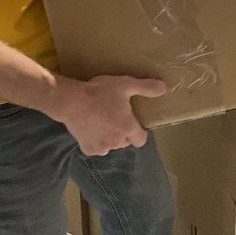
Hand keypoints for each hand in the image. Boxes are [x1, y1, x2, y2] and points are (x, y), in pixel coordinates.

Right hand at [50, 74, 166, 155]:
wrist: (72, 102)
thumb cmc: (100, 92)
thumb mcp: (125, 84)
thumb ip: (146, 87)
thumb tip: (164, 88)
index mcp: (128, 128)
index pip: (141, 140)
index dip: (138, 132)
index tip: (132, 121)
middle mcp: (117, 142)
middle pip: (125, 142)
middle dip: (123, 132)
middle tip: (113, 116)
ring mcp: (102, 147)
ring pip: (111, 145)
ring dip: (109, 137)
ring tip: (100, 121)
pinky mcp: (88, 149)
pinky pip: (96, 148)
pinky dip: (95, 141)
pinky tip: (90, 128)